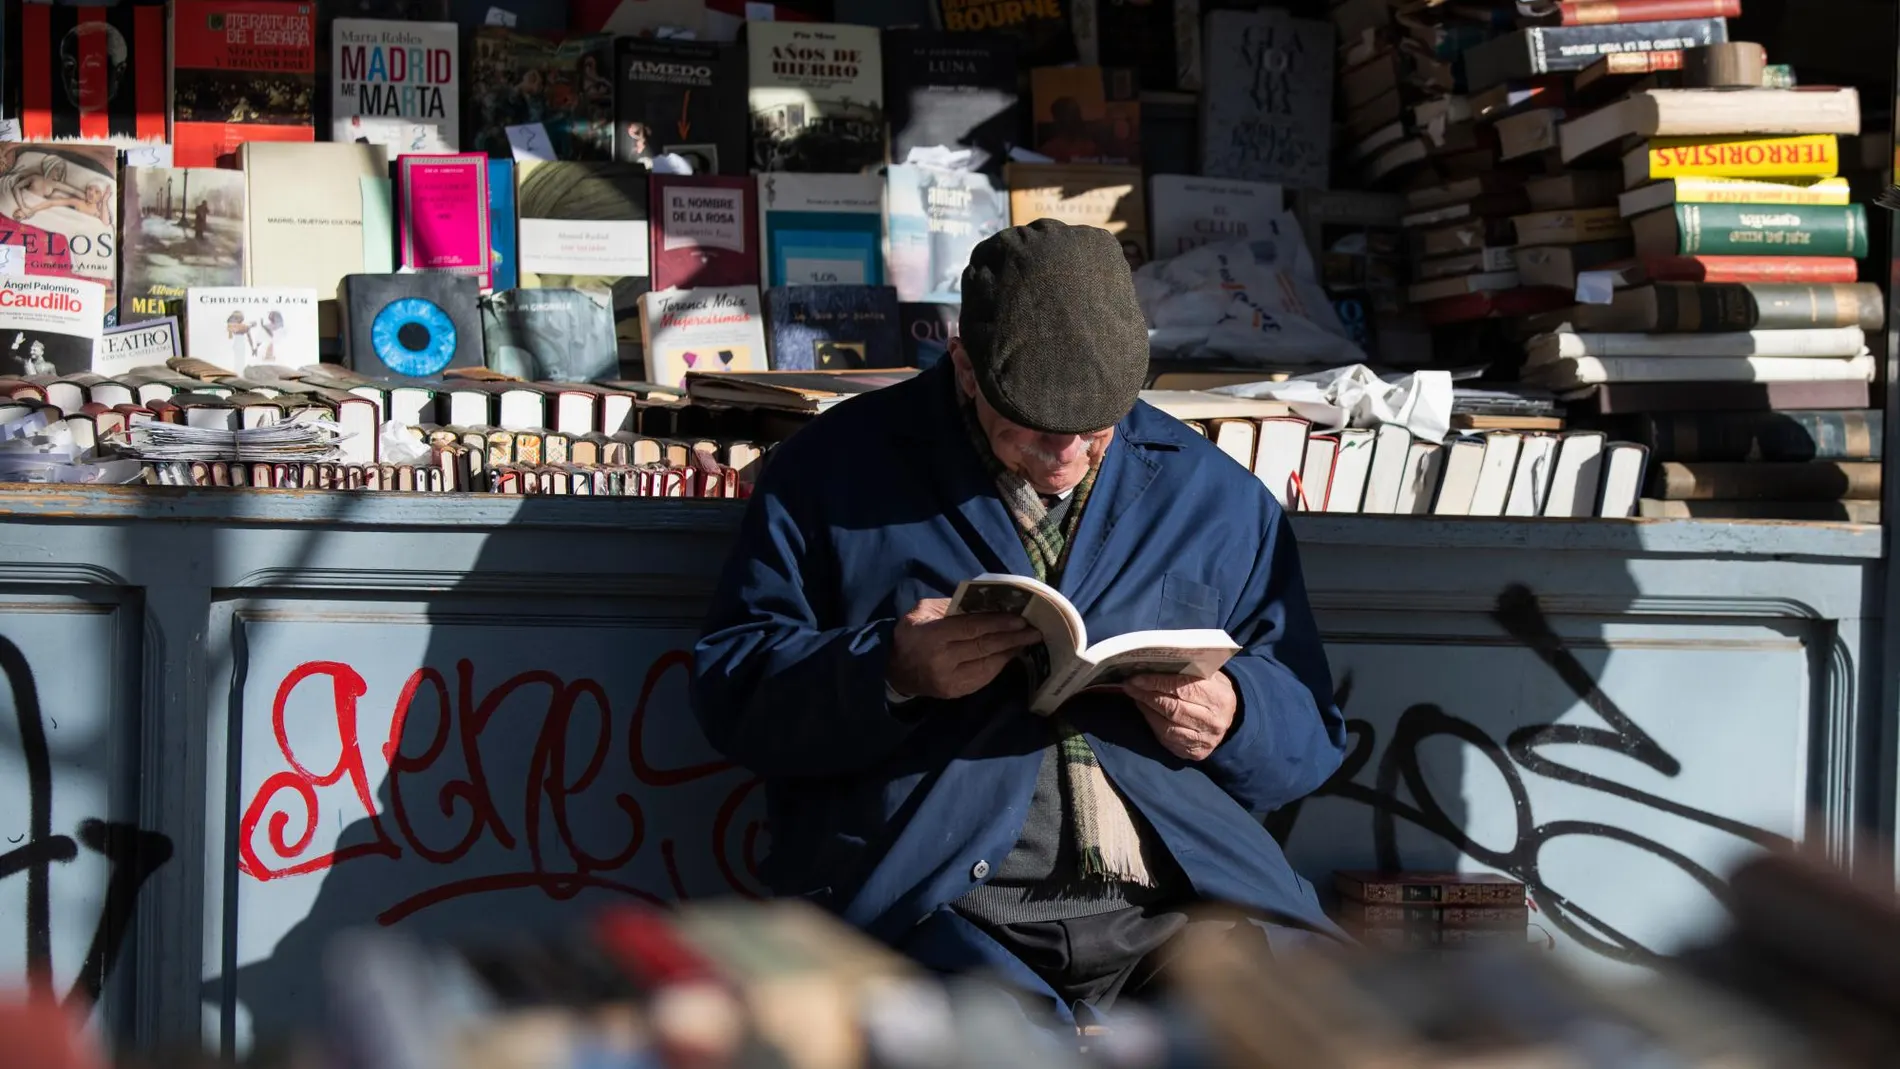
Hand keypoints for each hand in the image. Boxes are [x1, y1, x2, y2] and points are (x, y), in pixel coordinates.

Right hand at [887, 598, 1042, 700]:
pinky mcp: (955, 692)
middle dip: (1012, 638)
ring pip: (988, 664)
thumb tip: (985, 602)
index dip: (998, 623)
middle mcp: (942, 660)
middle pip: (984, 647)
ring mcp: (949, 680)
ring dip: (1010, 652)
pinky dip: (999, 665)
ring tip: (1027, 641)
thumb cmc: (911, 635)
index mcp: (932, 636)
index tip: (1020, 618)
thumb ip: (952, 606)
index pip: (972, 628)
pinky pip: (983, 677)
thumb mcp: (922, 612)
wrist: (895, 670)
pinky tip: (1010, 654)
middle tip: (1034, 631)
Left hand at [1125, 671, 1237, 761]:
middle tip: (1129, 686)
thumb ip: (1189, 671)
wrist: (1231, 721)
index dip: (1157, 682)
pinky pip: (1166, 739)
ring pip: (1166, 726)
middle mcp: (1214, 722)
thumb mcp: (1211, 676)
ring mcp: (1204, 740)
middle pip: (1172, 708)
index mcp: (1219, 698)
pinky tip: (1146, 711)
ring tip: (1135, 696)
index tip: (1136, 677)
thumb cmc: (1214, 692)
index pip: (1183, 688)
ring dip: (1146, 710)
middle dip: (1147, 695)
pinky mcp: (1194, 753)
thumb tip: (1154, 665)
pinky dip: (1152, 723)